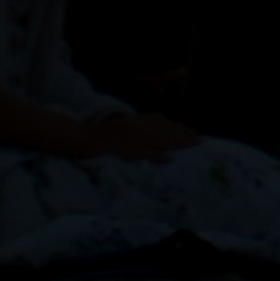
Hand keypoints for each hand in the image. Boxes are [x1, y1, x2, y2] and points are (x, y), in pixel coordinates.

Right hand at [79, 110, 199, 162]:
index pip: (162, 124)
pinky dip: (155, 155)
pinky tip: (168, 159)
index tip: (193, 133)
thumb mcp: (122, 127)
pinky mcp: (123, 148)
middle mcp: (136, 127)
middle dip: (183, 136)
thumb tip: (154, 139)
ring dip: (175, 143)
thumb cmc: (100, 134)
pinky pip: (142, 152)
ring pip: (157, 140)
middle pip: (164, 131)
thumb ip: (138, 130)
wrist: (80, 136)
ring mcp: (130, 138)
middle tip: (200, 141)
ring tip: (191, 146)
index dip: (179, 129)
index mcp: (136, 121)